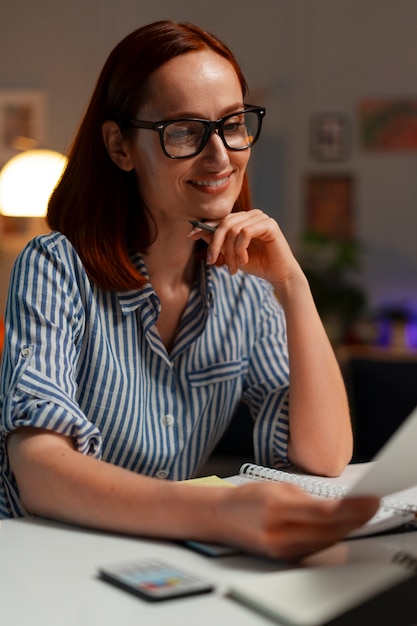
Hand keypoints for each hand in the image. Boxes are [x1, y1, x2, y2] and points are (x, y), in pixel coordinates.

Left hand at [188, 210, 301, 290]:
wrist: (279, 275)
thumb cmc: (257, 264)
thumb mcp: (232, 254)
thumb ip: (219, 242)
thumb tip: (199, 232)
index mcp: (243, 219)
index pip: (220, 219)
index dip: (204, 227)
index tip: (190, 236)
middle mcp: (252, 215)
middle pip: (224, 223)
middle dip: (215, 244)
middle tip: (212, 262)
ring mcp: (261, 217)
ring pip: (233, 229)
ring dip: (229, 252)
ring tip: (233, 268)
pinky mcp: (269, 224)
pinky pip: (245, 233)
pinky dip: (241, 249)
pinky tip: (245, 260)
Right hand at [218, 482, 378, 559]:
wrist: (219, 518)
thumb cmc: (246, 499)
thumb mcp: (277, 487)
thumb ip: (307, 497)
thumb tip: (336, 505)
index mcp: (278, 507)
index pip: (324, 512)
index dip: (352, 508)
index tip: (370, 500)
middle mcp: (280, 532)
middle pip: (329, 530)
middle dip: (355, 518)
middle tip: (371, 506)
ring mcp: (281, 549)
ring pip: (325, 541)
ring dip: (346, 528)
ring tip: (361, 514)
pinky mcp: (283, 558)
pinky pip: (315, 548)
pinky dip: (330, 537)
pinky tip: (340, 528)